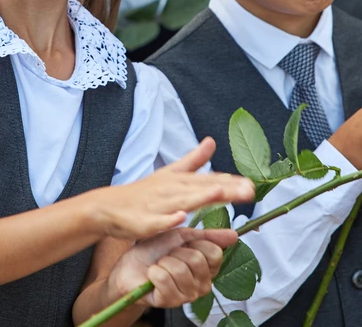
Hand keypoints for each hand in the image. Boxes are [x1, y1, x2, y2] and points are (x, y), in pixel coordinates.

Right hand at [85, 138, 254, 239]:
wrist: (109, 207)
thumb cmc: (143, 192)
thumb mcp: (170, 173)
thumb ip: (194, 160)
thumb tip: (212, 141)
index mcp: (180, 181)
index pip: (209, 181)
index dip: (231, 182)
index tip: (252, 184)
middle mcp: (172, 190)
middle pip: (201, 189)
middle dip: (225, 189)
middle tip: (249, 190)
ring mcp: (158, 205)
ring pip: (182, 201)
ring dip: (200, 196)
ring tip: (219, 192)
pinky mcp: (144, 221)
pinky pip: (157, 221)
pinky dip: (168, 219)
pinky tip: (180, 218)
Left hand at [107, 227, 237, 307]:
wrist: (130, 267)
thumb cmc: (155, 251)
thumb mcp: (182, 236)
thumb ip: (209, 236)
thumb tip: (234, 235)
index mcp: (208, 268)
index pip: (214, 253)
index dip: (195, 243)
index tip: (183, 245)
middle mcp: (202, 284)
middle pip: (197, 260)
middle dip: (176, 252)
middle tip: (168, 256)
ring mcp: (187, 295)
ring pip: (180, 269)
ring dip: (163, 262)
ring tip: (159, 265)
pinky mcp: (170, 302)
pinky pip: (165, 280)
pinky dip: (154, 272)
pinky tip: (152, 275)